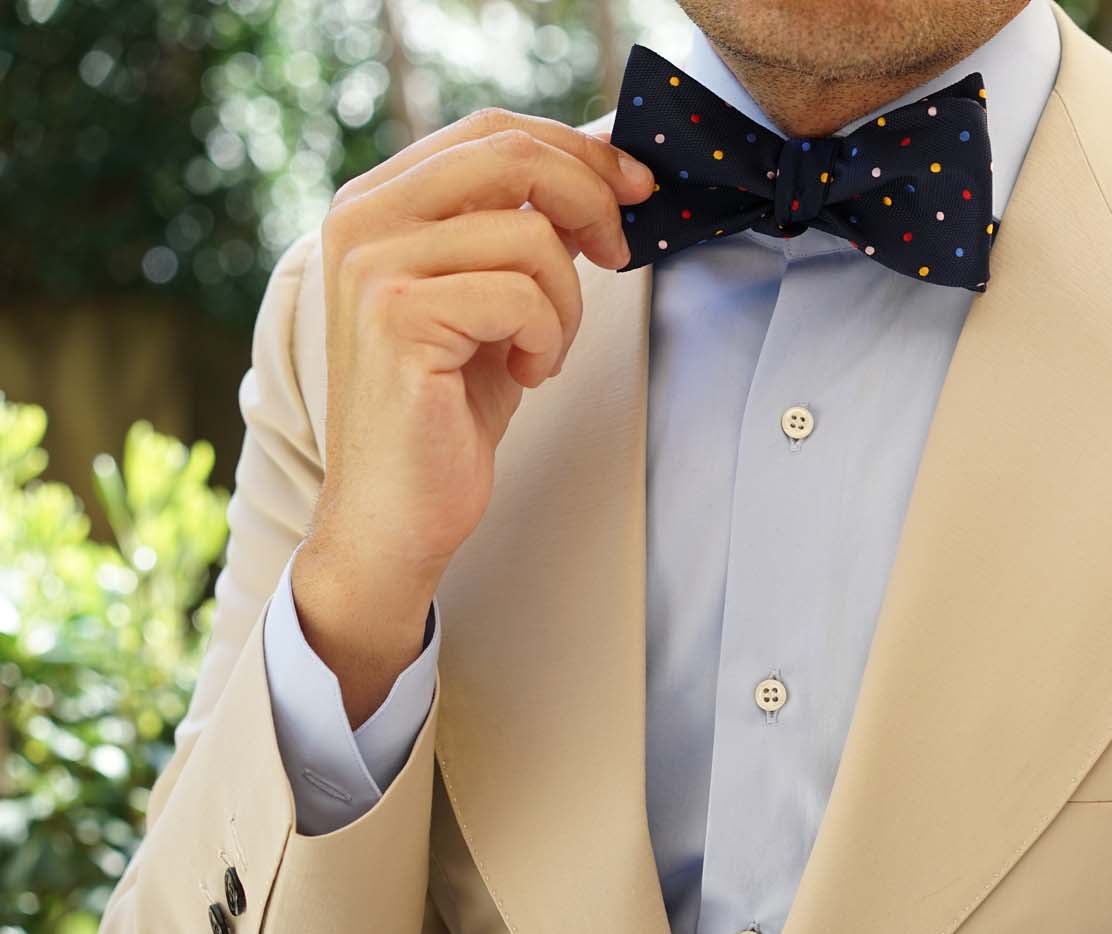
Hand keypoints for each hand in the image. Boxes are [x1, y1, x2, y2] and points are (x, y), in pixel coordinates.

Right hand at [293, 107, 653, 722]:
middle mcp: (360, 219)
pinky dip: (549, 339)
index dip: (576, 149)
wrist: (397, 510)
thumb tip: (602, 167)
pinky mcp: (398, 317)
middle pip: (512, 155)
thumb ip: (517, 226)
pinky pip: (523, 294)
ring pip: (530, 236)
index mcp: (376, 201)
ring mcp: (372, 265)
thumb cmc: (449, 407)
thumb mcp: (487, 295)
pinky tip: (525, 375)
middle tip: (619, 254)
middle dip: (590, 199)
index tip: (635, 185)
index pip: (491, 130)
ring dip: (566, 301)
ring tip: (541, 350)